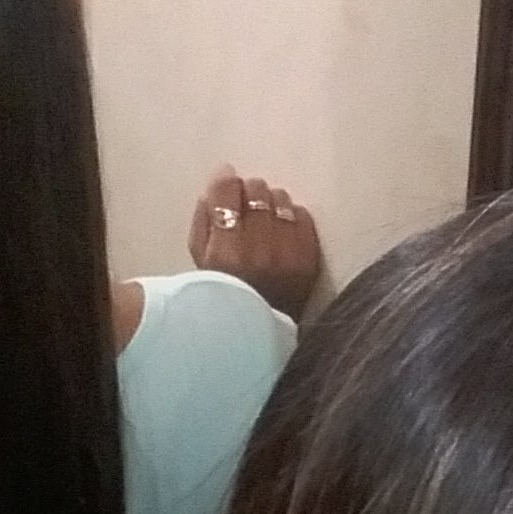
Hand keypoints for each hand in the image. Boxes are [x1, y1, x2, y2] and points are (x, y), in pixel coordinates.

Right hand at [188, 166, 320, 319]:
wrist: (264, 331)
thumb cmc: (227, 296)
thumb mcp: (202, 262)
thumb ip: (204, 220)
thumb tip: (217, 182)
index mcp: (225, 251)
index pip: (227, 190)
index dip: (226, 184)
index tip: (228, 188)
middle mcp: (258, 247)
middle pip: (256, 189)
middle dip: (248, 195)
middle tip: (247, 212)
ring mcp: (288, 251)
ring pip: (280, 197)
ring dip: (271, 205)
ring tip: (267, 224)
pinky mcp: (310, 255)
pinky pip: (301, 214)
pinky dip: (291, 218)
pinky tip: (283, 234)